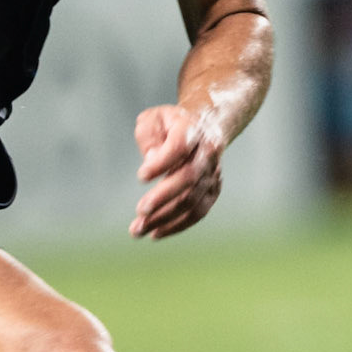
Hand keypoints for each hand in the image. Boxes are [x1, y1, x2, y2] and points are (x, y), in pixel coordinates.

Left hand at [129, 103, 222, 240]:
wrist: (206, 125)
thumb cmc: (171, 124)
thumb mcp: (153, 118)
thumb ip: (148, 136)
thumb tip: (152, 161)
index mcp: (191, 128)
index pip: (179, 147)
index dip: (162, 163)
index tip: (141, 177)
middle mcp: (207, 151)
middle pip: (189, 177)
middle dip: (163, 197)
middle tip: (140, 211)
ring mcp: (213, 172)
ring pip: (193, 199)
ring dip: (166, 218)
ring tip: (138, 230)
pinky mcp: (213, 189)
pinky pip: (198, 212)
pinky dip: (178, 225)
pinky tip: (156, 233)